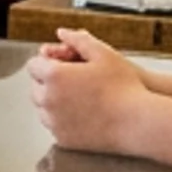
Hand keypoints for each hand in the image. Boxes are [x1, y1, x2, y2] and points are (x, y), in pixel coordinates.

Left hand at [27, 30, 155, 155]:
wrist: (137, 122)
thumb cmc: (125, 86)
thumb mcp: (104, 54)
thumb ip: (79, 40)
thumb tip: (62, 33)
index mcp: (54, 76)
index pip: (34, 65)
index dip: (48, 62)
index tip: (62, 64)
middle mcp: (48, 99)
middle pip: (36, 87)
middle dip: (49, 82)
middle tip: (72, 81)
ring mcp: (53, 121)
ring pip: (42, 108)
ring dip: (53, 101)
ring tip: (78, 97)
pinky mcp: (62, 139)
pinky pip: (53, 126)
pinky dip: (61, 120)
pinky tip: (81, 114)